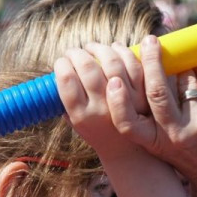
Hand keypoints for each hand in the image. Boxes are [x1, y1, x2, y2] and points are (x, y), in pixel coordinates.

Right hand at [53, 41, 146, 160]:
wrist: (127, 149)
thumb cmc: (95, 128)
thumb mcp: (74, 120)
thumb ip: (63, 100)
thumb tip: (53, 71)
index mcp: (81, 116)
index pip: (67, 80)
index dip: (61, 64)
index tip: (61, 61)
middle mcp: (102, 109)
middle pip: (87, 68)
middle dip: (77, 53)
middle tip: (74, 51)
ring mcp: (124, 102)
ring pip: (111, 63)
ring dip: (98, 48)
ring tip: (91, 48)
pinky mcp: (143, 95)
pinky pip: (133, 65)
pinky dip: (122, 51)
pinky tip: (113, 47)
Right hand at [110, 36, 196, 196]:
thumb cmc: (184, 149)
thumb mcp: (161, 140)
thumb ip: (148, 111)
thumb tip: (136, 60)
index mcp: (154, 142)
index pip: (128, 123)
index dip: (118, 101)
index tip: (114, 81)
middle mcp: (175, 135)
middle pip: (158, 90)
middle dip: (151, 60)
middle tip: (150, 41)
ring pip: (184, 78)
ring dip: (181, 68)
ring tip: (182, 71)